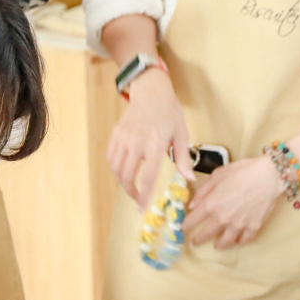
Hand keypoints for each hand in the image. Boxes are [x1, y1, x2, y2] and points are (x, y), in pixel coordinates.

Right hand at [107, 69, 193, 209]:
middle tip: (137, 199)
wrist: (151, 91)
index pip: (147, 176)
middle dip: (130, 192)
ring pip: (116, 168)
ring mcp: (124, 138)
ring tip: (130, 187)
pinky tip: (123, 172)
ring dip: (122, 182)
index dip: (143, 196)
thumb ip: (183, 158)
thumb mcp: (181, 134)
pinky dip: (115, 169)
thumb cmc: (169, 113)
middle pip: (126, 176)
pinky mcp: (116, 135)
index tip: (142, 208)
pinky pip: (111, 158)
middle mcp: (136, 142)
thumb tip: (188, 179)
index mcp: (155, 144)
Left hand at [184, 155, 285, 248]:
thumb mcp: (217, 175)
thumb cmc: (243, 171)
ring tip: (216, 246)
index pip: (192, 220)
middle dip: (197, 240)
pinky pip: (245, 239)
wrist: (270, 175)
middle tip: (194, 243)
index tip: (183, 228)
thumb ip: (203, 191)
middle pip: (206, 235)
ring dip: (219, 245)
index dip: (185, 225)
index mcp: (212, 205)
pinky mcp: (254, 226)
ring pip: (225, 242)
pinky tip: (237, 241)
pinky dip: (240, 241)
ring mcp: (239, 224)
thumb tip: (192, 205)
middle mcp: (223, 218)